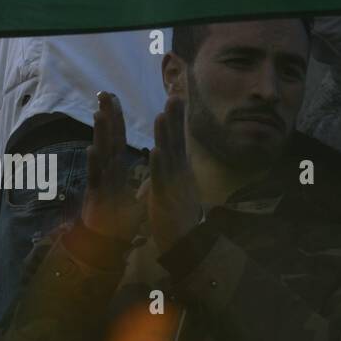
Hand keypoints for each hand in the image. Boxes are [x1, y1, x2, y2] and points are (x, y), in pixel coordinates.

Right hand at [81, 91, 143, 239]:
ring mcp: (101, 181)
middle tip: (105, 94)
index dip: (117, 118)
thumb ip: (134, 179)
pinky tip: (92, 149)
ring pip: (101, 154)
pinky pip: (95, 177)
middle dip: (108, 117)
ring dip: (100, 134)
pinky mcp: (96, 196)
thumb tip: (137, 167)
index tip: (114, 98)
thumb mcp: (131, 195)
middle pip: (108, 139)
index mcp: (116, 169)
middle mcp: (107, 171)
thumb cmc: (117, 218)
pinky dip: (94, 163)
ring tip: (99, 114)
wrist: (105, 243)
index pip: (117, 138)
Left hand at [148, 96, 204, 252]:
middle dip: (176, 119)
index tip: (175, 98)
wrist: (185, 245)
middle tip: (174, 95)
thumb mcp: (175, 188)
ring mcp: (175, 186)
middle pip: (178, 142)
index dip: (177, 120)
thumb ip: (172, 170)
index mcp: (180, 171)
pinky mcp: (166, 199)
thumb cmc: (177, 217)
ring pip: (169, 156)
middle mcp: (180, 174)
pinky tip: (156, 150)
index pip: (178, 140)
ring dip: (166, 136)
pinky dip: (159, 165)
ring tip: (162, 115)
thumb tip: (172, 153)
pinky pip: (161, 180)